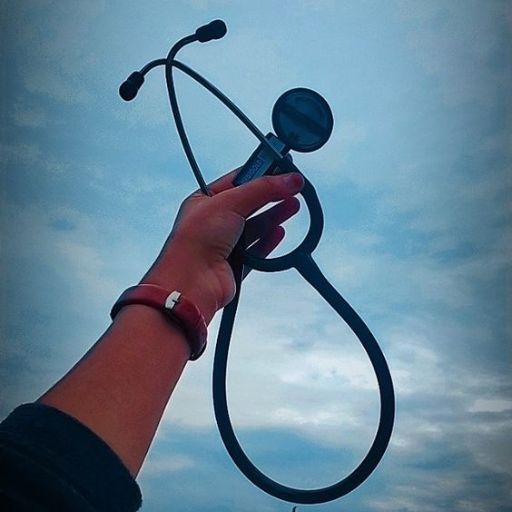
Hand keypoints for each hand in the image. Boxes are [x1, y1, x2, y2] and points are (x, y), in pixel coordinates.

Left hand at [141, 169, 303, 323]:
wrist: (190, 282)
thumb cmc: (196, 240)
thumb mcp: (230, 202)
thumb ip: (263, 189)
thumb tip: (291, 180)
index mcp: (203, 201)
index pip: (237, 181)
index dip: (260, 173)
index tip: (283, 169)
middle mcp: (212, 222)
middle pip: (249, 204)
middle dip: (272, 195)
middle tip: (294, 187)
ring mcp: (223, 244)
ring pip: (255, 227)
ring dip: (274, 216)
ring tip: (293, 205)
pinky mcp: (235, 265)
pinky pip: (257, 252)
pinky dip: (269, 241)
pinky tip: (280, 232)